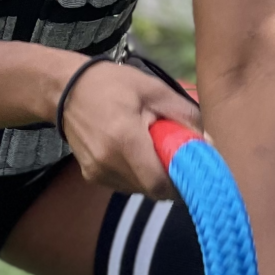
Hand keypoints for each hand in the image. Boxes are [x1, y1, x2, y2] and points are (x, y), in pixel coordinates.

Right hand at [57, 58, 201, 200]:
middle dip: (170, 180)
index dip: (181, 184)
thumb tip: (210, 141)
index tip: (193, 172)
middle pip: (152, 190)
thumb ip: (184, 115)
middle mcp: (109, 162)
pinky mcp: (91, 176)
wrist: (64, 90)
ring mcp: (98, 172)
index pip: (160, 184)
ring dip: (152, 178)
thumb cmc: (112, 85)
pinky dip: (136, 175)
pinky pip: (124, 185)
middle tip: (177, 160)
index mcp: (125, 140)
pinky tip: (134, 153)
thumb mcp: (153, 90)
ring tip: (152, 151)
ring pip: (139, 190)